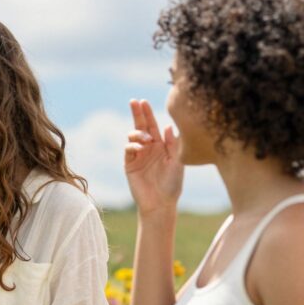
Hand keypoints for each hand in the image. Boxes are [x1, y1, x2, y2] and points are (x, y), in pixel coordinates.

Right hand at [125, 100, 183, 215]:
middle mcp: (148, 148)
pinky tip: (140, 148)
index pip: (153, 126)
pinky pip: (128, 150)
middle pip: (140, 126)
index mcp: (160, 145)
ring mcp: (138, 156)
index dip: (148, 113)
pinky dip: (132, 146)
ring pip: (133, 137)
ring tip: (146, 139)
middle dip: (137, 114)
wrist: (161, 203)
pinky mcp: (130, 164)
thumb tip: (169, 126)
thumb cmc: (172, 184)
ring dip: (138, 134)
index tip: (143, 102)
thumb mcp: (177, 162)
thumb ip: (173, 144)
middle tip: (134, 102)